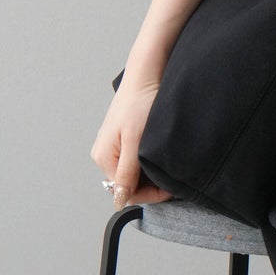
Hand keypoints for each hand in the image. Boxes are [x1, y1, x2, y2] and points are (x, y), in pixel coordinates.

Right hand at [90, 77, 176, 208]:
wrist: (146, 74)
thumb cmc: (140, 102)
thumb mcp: (136, 142)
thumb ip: (127, 173)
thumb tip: (117, 200)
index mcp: (103, 157)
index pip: (125, 191)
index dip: (149, 194)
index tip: (170, 189)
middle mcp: (104, 153)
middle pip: (128, 183)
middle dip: (150, 184)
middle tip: (172, 177)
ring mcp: (113, 144)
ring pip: (133, 172)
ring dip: (151, 173)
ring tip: (167, 164)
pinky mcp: (123, 137)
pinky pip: (135, 159)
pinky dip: (149, 161)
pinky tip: (159, 154)